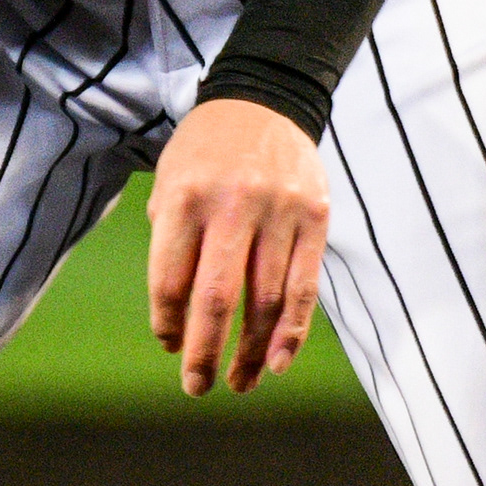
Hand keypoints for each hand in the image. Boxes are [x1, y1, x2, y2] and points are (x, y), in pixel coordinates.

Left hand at [145, 97, 327, 397]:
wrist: (264, 98)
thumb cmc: (207, 152)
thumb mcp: (171, 182)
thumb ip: (171, 244)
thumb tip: (178, 323)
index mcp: (186, 197)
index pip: (171, 282)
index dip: (168, 325)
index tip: (171, 345)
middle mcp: (233, 204)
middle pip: (217, 299)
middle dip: (204, 353)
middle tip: (196, 387)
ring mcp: (280, 209)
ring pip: (265, 300)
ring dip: (251, 352)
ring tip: (240, 382)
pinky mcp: (316, 214)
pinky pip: (305, 284)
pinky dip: (292, 330)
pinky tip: (278, 360)